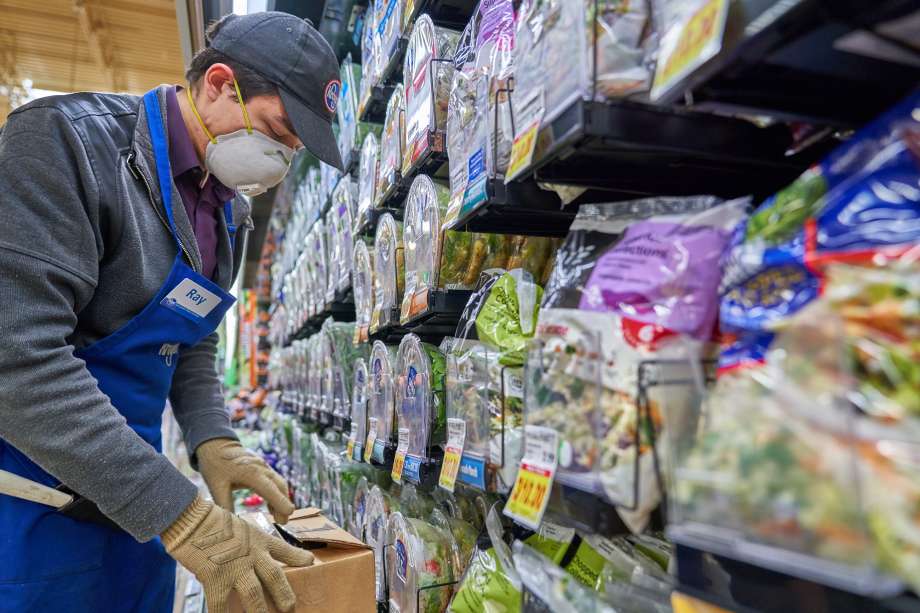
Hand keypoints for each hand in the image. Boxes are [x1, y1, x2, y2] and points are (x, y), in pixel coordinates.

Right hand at [163, 496, 313, 612]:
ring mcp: (235, 567)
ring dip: (260, 612)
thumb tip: (256, 556)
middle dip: (285, 596)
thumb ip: (251, 544)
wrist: (193, 519)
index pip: (284, 550)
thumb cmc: (214, 522)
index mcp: (259, 540)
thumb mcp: (241, 527)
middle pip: (275, 578)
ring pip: (254, 595)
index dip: (298, 558)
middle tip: (291, 609)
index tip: (310, 563)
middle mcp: (252, 555)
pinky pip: (220, 604)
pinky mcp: (216, 578)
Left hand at [197, 438, 293, 523]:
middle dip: (284, 504)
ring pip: (280, 483)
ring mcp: (264, 466)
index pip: (270, 489)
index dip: (280, 502)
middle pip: (280, 487)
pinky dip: (277, 493)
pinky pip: (274, 481)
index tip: (288, 514)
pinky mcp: (263, 467)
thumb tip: (229, 525)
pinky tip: (272, 506)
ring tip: (279, 517)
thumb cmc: (215, 465)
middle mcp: (262, 468)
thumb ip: (225, 505)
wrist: (216, 445)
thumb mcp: (216, 486)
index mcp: (251, 473)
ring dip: (282, 499)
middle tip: (284, 522)